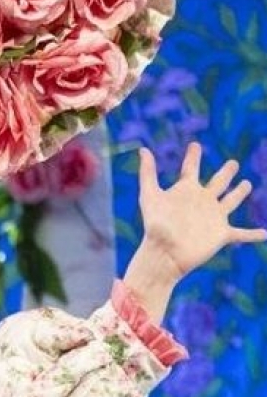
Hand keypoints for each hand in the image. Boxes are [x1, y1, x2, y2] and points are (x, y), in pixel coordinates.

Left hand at [135, 142, 265, 282]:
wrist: (165, 252)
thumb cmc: (155, 224)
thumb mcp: (150, 194)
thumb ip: (147, 172)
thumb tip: (143, 149)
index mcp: (186, 190)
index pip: (191, 168)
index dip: (193, 156)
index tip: (195, 144)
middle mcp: (202, 201)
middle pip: (217, 182)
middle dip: (226, 173)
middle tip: (233, 163)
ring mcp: (214, 217)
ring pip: (231, 201)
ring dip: (240, 193)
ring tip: (247, 184)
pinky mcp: (222, 234)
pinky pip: (242, 234)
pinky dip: (254, 234)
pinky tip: (265, 234)